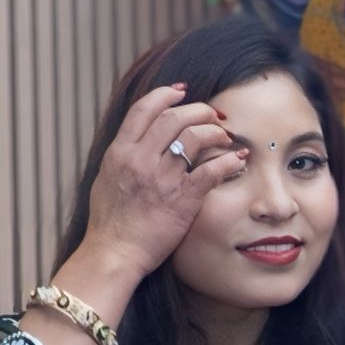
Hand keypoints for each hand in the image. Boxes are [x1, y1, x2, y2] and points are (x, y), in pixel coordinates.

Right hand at [76, 83, 249, 282]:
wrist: (114, 253)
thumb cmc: (110, 221)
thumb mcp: (107, 178)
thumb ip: (123, 156)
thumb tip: (136, 139)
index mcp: (120, 152)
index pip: (144, 109)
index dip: (165, 94)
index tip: (181, 91)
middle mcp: (140, 159)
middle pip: (174, 117)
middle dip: (198, 110)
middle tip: (212, 115)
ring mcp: (161, 178)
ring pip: (195, 137)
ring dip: (215, 132)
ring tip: (225, 137)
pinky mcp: (182, 199)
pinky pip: (211, 170)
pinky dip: (228, 161)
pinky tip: (237, 160)